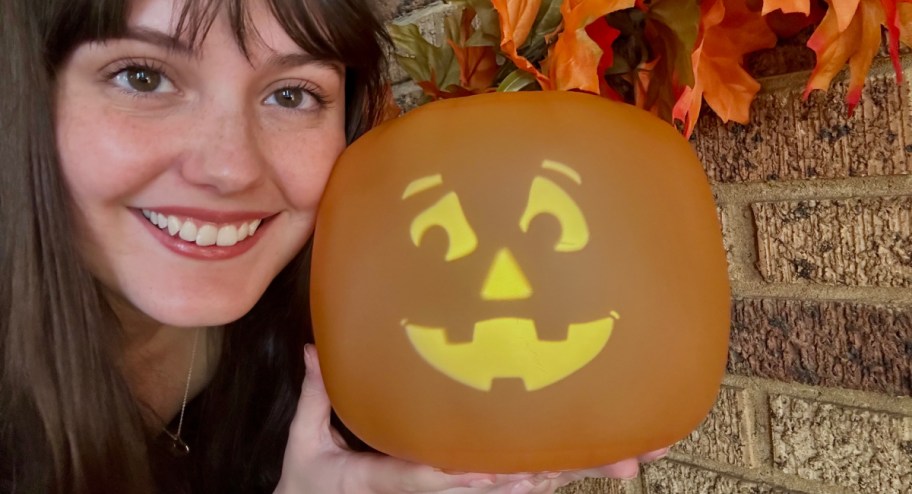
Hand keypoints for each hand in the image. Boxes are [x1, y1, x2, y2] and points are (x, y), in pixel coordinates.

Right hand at [275, 345, 668, 493]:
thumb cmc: (310, 486)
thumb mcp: (305, 445)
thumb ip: (317, 397)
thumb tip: (315, 349)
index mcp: (383, 484)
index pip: (430, 480)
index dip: (469, 474)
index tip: (505, 468)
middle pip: (494, 491)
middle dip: (552, 474)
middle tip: (615, 462)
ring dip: (562, 477)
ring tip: (621, 462)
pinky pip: (504, 492)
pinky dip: (543, 479)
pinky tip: (582, 465)